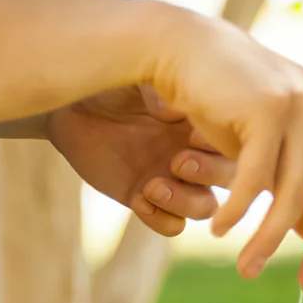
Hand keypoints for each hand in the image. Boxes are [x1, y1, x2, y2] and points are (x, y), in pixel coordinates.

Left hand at [47, 86, 234, 237]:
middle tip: (177, 162)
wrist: (69, 107)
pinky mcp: (147, 201)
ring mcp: (173, 181)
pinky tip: (138, 200)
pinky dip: (160, 219)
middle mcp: (194, 154)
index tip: (192, 133)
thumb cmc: (106, 84)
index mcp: (201, 123)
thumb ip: (162, 90)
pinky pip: (173, 225)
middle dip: (208, 174)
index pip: (233, 143)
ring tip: (153, 186)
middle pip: (230, 180)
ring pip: (206, 208)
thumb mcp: (137, 77)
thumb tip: (178, 110)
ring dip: (185, 202)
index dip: (220, 145)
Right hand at [146, 9, 302, 292]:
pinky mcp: (266, 107)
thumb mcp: (276, 148)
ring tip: (248, 270)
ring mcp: (300, 104)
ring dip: (269, 240)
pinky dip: (237, 211)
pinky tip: (221, 231)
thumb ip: (298, 185)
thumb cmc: (232, 103)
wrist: (186, 50)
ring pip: (294, 194)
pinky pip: (255, 179)